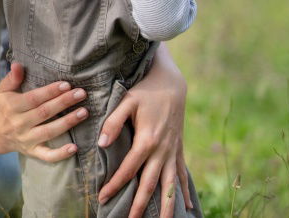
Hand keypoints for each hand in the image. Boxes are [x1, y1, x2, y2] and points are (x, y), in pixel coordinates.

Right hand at [0, 63, 88, 161]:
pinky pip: (47, 156)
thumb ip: (12, 78)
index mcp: (12, 107)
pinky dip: (61, 154)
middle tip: (81, 94)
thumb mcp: (4, 90)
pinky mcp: (32, 152)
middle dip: (64, 103)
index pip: (33, 98)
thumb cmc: (6, 106)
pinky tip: (75, 148)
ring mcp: (26, 139)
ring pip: (49, 132)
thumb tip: (18, 64)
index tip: (66, 84)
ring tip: (84, 112)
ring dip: (68, 122)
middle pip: (44, 113)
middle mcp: (19, 124)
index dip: (50, 92)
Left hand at [97, 45, 192, 217]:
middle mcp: (162, 151)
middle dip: (139, 204)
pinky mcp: (178, 150)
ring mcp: (172, 152)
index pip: (128, 169)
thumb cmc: (145, 92)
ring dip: (166, 206)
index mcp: (147, 141)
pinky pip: (182, 176)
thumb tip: (101, 144)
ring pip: (170, 186)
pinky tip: (186, 207)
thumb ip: (113, 122)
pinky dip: (184, 192)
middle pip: (150, 184)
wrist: (172, 84)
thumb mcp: (126, 101)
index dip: (115, 184)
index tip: (102, 197)